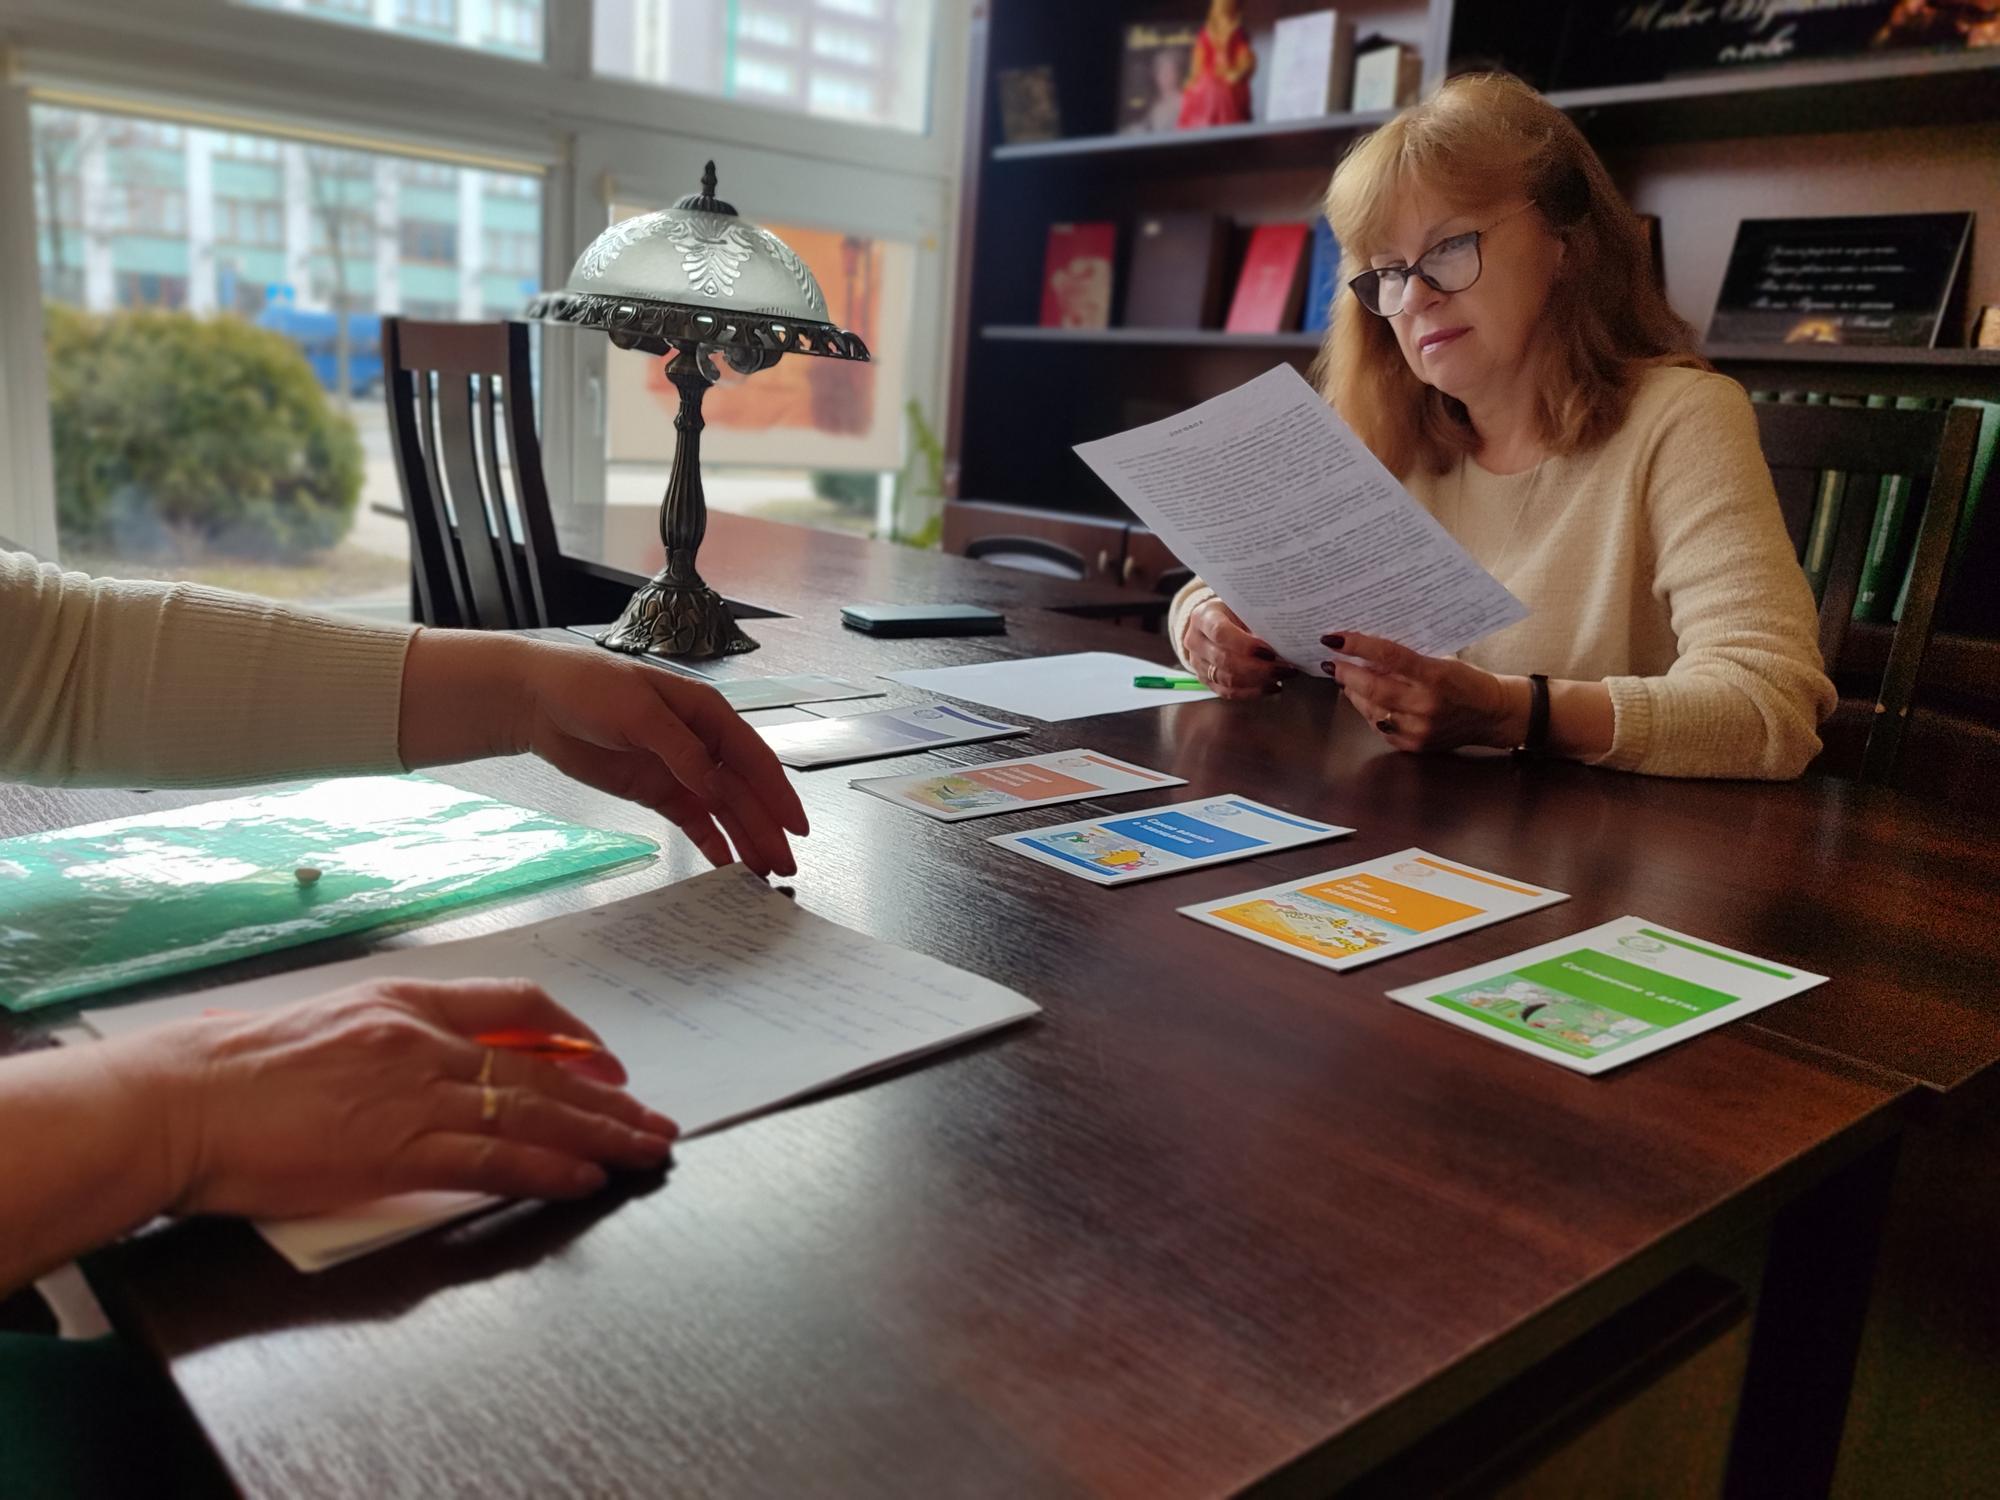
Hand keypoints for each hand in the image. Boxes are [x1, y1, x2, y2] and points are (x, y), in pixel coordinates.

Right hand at [117, 978, 678, 1219]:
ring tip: (644, 1149)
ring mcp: (414, 1096)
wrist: (181, 1100)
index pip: (516, 1004)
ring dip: (599, 1135)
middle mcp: (423, 1041)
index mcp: (407, 1002)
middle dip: (608, 1097)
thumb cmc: (236, 1070)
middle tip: (655, 1117)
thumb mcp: (331, 1025)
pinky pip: (493, 1159)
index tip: (606, 1058)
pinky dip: (548, 1168)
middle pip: (541, 1068)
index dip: (572, 1032)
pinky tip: (586, 1177)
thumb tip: (439, 1064)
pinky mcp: (396, 1152)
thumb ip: (394, 1038)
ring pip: (532, 1112)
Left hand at [400, 633, 808, 877]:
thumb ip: (682, 750)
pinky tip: (726, 866)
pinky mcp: (658, 790)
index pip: (753, 758)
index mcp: (708, 714)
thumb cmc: (590, 689)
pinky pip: (694, 820)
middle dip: (766, 827)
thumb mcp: (639, 712)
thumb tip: (717, 787)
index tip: (796, 827)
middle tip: (785, 865)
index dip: (777, 794)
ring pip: (723, 810)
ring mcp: (681, 769)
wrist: (539, 701)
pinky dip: (711, 842)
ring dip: (745, 839)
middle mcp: (703, 743)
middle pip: (743, 791)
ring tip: (764, 873)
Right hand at [1181, 598, 1293, 699]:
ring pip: (1227, 680)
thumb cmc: (1234, 611)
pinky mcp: (1205, 680)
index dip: (1245, 645)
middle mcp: (1195, 641)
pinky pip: (1228, 692)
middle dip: (1258, 667)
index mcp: (1203, 616)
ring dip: (1258, 681)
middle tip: (1285, 668)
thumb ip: (1257, 619)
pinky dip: (1252, 692)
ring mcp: (1198, 663)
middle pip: (1224, 660)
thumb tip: (1283, 639)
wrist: (1214, 621)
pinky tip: (1272, 686)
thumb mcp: (1242, 606)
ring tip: (1282, 676)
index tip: (1269, 651)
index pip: (1220, 633)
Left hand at [1320, 632, 1526, 752]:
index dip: (1358, 646)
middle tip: (1333, 663)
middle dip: (1347, 674)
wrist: (1492, 715)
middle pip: (1373, 688)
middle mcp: (1425, 705)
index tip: (1334, 639)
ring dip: (1354, 694)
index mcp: (1435, 676)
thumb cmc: (1466, 681)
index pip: (1389, 656)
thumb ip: (1407, 660)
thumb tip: (1366, 655)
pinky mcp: (1415, 745)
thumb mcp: (1442, 660)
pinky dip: (1369, 712)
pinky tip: (1366, 701)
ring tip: (1348, 680)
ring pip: (1371, 710)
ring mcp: (1419, 729)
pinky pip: (1380, 728)